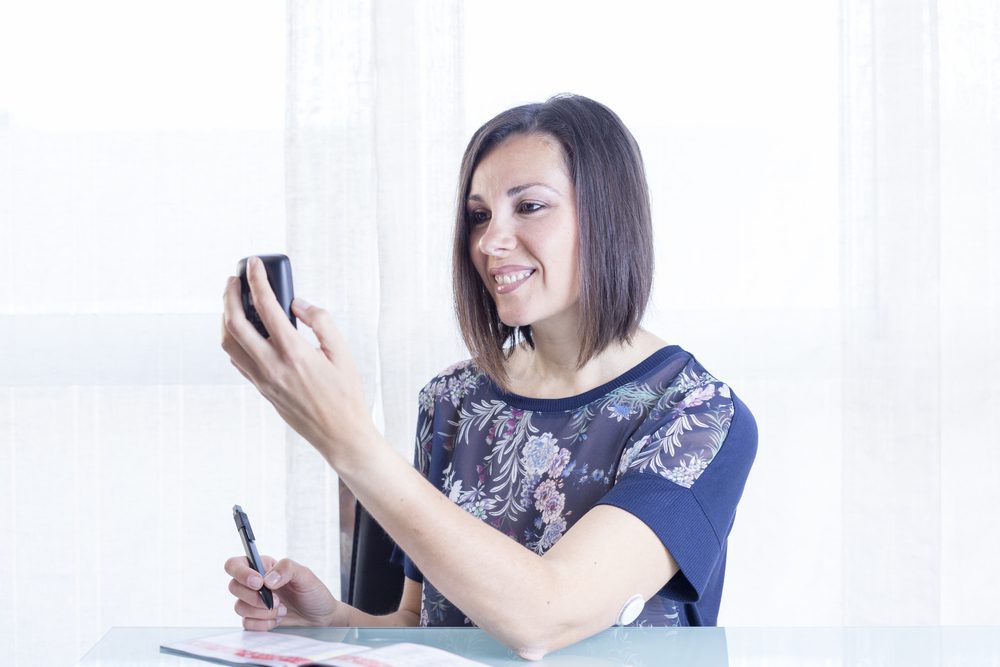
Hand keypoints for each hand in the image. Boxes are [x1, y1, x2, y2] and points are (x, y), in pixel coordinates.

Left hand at [220, 257, 373, 465]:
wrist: (340, 434)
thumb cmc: (345, 395)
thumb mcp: (342, 352)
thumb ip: (321, 322)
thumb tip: (298, 304)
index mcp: (294, 352)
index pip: (266, 306)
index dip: (257, 280)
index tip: (255, 265)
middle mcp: (272, 365)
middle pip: (234, 323)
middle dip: (230, 295)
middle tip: (234, 279)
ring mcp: (263, 379)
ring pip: (229, 342)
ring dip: (226, 318)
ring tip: (234, 302)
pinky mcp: (262, 389)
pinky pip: (237, 359)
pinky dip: (234, 339)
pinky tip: (244, 331)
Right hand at [225, 555, 345, 629]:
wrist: (320, 616)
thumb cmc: (313, 592)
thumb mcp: (306, 575)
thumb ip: (287, 569)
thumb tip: (266, 579)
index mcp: (263, 566)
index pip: (235, 564)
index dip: (241, 573)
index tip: (259, 583)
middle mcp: (255, 583)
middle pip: (233, 587)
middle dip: (254, 598)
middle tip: (276, 601)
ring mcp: (253, 602)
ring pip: (239, 607)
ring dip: (262, 612)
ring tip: (282, 609)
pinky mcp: (255, 619)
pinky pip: (247, 623)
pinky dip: (263, 624)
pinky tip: (278, 619)